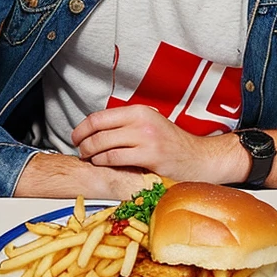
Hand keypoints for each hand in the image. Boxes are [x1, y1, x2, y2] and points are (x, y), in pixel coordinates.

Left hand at [71, 105, 245, 183]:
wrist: (199, 159)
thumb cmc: (172, 145)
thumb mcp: (150, 125)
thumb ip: (126, 124)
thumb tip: (97, 129)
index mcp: (139, 111)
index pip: (99, 116)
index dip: (82, 128)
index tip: (76, 136)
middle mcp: (141, 121)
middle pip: (98, 130)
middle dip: (83, 142)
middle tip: (80, 151)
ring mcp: (146, 138)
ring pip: (103, 145)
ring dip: (91, 154)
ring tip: (89, 159)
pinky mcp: (150, 156)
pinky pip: (115, 159)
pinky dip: (103, 163)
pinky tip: (102, 164)